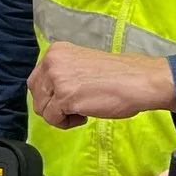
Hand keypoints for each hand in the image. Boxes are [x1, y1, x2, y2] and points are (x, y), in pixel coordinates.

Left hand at [28, 44, 175, 127]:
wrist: (139, 81)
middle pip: (36, 95)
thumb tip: (48, 93)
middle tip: (73, 107)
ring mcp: (58, 79)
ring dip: (60, 115)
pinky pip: (53, 119)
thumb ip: (62, 73)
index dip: (51, 95)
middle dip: (52, 106)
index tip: (70, 97)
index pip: (37, 80)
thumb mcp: (81, 65)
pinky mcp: (65, 98)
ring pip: (42, 109)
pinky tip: (84, 115)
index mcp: (56, 51)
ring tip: (81, 111)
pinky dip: (66, 123)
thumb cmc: (118, 75)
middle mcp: (53, 62)